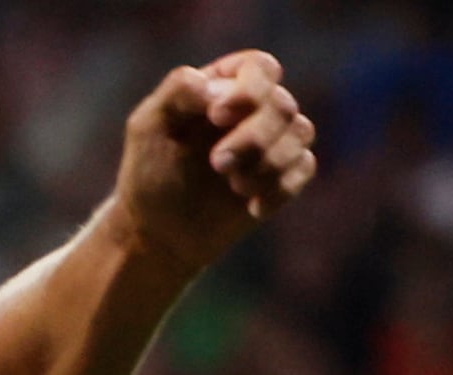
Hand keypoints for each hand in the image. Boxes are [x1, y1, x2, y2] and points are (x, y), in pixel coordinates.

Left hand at [112, 52, 316, 273]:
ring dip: (268, 162)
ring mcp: (273, 139)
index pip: (260, 67)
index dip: (249, 89)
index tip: (216, 116)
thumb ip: (178, 92)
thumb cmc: (151, 170)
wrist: (160, 229)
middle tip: (217, 164)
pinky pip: (304, 168)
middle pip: (283, 104)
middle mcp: (255, 106)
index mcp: (225, 84)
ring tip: (233, 185)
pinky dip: (279, 187)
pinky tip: (252, 206)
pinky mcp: (283, 175)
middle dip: (253, 137)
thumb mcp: (149, 125)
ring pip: (301, 132)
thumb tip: (218, 88)